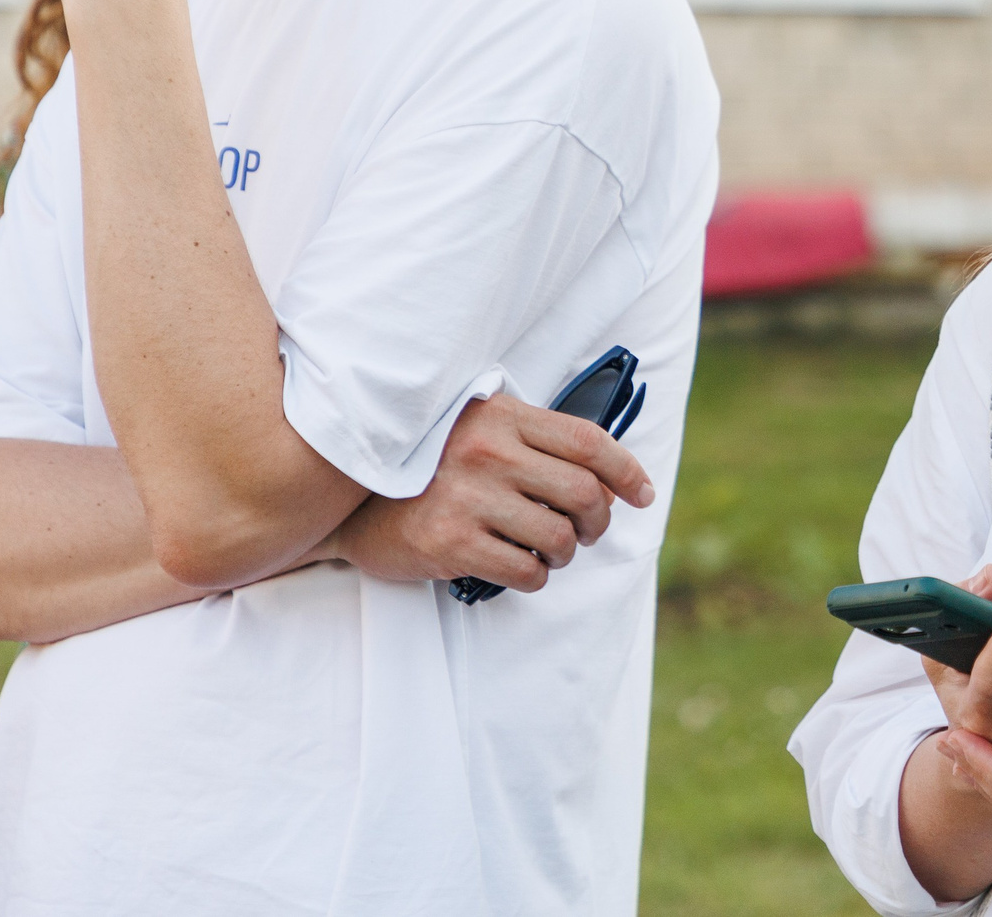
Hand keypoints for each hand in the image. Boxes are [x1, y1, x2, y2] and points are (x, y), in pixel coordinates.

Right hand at [328, 392, 654, 591]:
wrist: (348, 502)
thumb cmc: (427, 466)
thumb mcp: (480, 429)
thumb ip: (534, 440)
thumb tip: (610, 474)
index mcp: (502, 415)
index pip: (588, 441)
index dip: (627, 470)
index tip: (643, 493)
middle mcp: (487, 451)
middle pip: (583, 492)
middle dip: (598, 520)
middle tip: (589, 531)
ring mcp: (467, 496)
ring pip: (558, 537)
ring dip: (565, 553)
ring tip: (550, 551)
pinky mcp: (449, 541)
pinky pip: (525, 571)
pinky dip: (535, 576)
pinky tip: (521, 567)